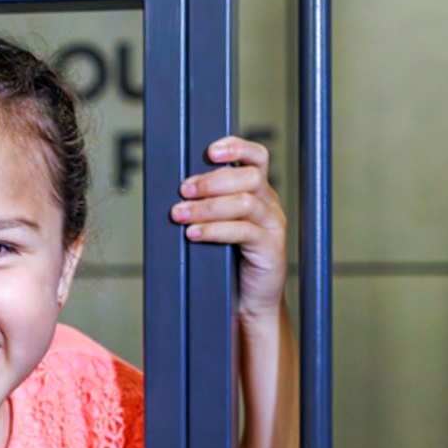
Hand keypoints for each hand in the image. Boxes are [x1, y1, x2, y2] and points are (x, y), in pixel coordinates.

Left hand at [174, 136, 287, 319]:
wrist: (249, 300)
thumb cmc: (230, 261)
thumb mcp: (218, 226)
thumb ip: (207, 205)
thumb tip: (176, 193)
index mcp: (258, 192)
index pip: (256, 157)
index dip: (236, 147)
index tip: (209, 151)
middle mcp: (268, 204)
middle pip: (248, 177)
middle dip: (211, 181)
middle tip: (183, 191)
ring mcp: (272, 225)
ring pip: (244, 202)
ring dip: (207, 207)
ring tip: (180, 214)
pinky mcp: (270, 248)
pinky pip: (243, 231)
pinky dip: (215, 230)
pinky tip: (194, 234)